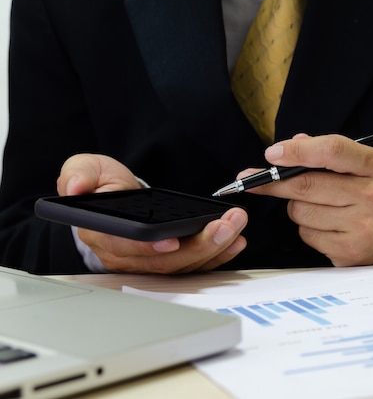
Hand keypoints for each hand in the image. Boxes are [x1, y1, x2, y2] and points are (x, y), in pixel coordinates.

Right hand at [57, 154, 247, 272]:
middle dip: (199, 245)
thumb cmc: (102, 185)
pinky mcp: (170, 260)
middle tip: (225, 226)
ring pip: (184, 264)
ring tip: (236, 227)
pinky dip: (218, 255)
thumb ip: (79, 174)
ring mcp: (149, 262)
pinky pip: (195, 264)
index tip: (173, 239)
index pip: (125, 246)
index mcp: (102, 234)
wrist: (116, 197)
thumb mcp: (87, 170)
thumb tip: (76, 187)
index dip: (148, 247)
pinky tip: (235, 241)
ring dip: (215, 247)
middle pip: (164, 261)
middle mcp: (126, 255)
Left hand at [239, 134, 372, 266]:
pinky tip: (327, 226)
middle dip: (275, 182)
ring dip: (297, 207)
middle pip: (308, 185)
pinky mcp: (349, 252)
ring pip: (301, 212)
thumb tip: (292, 143)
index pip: (333, 151)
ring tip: (318, 206)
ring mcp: (363, 228)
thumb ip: (332, 152)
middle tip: (253, 179)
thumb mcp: (367, 166)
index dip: (297, 151)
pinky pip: (307, 235)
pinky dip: (307, 228)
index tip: (272, 153)